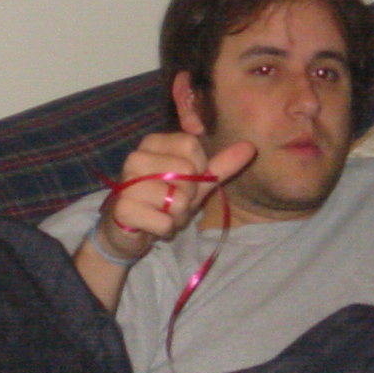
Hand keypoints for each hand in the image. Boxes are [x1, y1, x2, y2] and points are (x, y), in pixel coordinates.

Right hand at [93, 133, 255, 261]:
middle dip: (188, 196)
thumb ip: (221, 165)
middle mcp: (136, 157)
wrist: (127, 229)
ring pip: (177, 200)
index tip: (187, 180)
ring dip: (177, 216)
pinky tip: (152, 225)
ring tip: (162, 213)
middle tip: (173, 202)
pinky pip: (165, 222)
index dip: (198, 168)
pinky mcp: (123, 209)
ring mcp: (127, 183)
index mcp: (152, 143)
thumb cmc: (162, 199)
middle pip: (187, 172)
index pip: (191, 145)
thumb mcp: (195, 182)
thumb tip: (250, 147)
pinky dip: (165, 229)